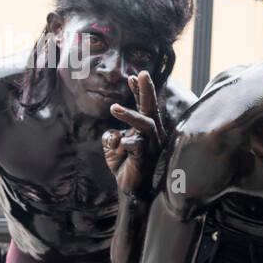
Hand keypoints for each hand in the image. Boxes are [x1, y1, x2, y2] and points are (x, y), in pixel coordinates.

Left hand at [103, 71, 164, 196]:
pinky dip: (124, 144)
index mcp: (145, 129)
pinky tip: (119, 148)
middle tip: (141, 73)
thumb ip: (110, 136)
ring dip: (129, 115)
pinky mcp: (147, 158)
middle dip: (146, 90)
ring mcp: (152, 146)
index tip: (133, 75)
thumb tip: (114, 134)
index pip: (144, 106)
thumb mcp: (112, 146)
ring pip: (145, 124)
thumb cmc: (124, 165)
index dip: (139, 90)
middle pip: (151, 108)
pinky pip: (136, 145)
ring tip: (113, 108)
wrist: (131, 190)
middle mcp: (152, 135)